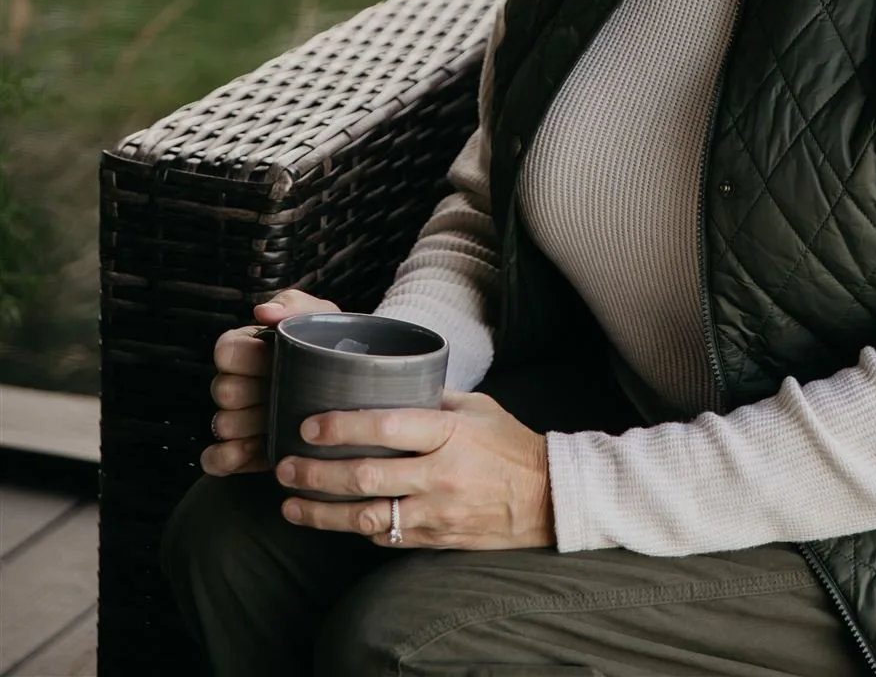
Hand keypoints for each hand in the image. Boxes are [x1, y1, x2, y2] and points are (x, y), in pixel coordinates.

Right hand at [202, 287, 339, 476]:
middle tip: (284, 392)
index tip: (273, 359)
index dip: (247, 358)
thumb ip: (294, 305)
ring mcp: (238, 419)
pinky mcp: (242, 453)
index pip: (225, 351)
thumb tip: (262, 312)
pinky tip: (255, 449)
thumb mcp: (321, 318)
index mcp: (249, 348)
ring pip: (223, 424)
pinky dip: (228, 458)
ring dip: (251, 426)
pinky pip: (215, 460)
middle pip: (223, 390)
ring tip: (283, 422)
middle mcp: (239, 383)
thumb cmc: (333, 349)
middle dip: (253, 393)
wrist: (356, 392)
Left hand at [276, 390, 553, 549]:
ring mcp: (435, 513)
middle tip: (283, 466)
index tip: (309, 425)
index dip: (343, 426)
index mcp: (449, 433)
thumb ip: (435, 398)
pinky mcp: (434, 539)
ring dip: (322, 513)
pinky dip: (357, 528)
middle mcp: (439, 475)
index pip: (387, 427)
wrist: (546, 498)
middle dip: (316, 473)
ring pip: (366, 517)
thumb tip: (392, 381)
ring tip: (290, 504)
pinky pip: (387, 536)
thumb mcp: (477, 408)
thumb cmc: (509, 444)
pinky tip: (333, 520)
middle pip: (365, 477)